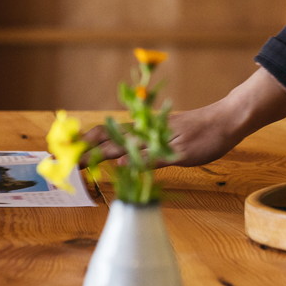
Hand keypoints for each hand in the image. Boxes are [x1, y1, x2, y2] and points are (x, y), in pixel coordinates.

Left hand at [86, 66, 285, 167]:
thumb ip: (145, 147)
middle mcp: (145, 132)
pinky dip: (136, 160)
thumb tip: (124, 155)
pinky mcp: (174, 151)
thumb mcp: (166, 138)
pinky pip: (152, 157)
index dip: (85, 139)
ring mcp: (159, 140)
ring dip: (100, 155)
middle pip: (108, 138)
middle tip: (62, 159)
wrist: (223, 121)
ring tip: (79, 162)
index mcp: (142, 129)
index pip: (107, 131)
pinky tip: (121, 164)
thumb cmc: (197, 131)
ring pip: (124, 146)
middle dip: (84, 149)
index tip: (66, 147)